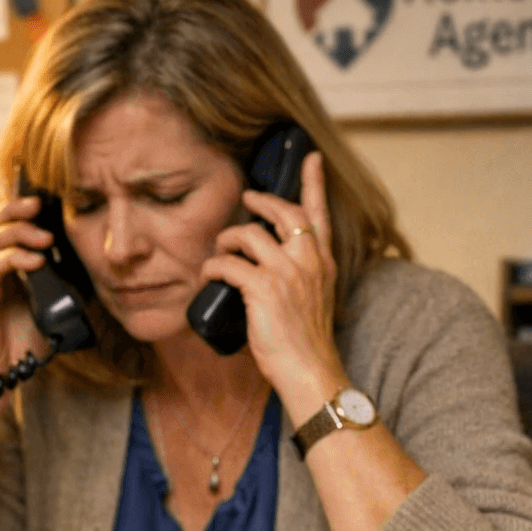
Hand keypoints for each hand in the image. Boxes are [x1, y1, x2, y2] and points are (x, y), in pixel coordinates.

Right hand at [0, 195, 54, 391]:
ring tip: (45, 237)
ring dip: (20, 233)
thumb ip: (64, 287)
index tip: (47, 199)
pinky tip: (35, 261)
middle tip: (38, 204)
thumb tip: (90, 267)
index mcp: (5, 269)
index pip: (10, 228)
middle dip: (15, 209)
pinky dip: (14, 259)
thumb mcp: (52, 311)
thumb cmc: (20, 345)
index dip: (23, 211)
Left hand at [199, 152, 348, 418]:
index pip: (320, 214)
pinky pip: (228, 264)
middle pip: (284, 212)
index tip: (311, 158)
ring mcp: (287, 273)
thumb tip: (266, 270)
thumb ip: (299, 279)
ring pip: (249, 234)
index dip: (314, 183)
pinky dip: (212, 267)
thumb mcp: (314, 303)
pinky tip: (207, 276)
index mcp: (324, 264)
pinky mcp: (264, 289)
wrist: (311, 372)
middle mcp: (309, 262)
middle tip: (246, 198)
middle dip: (261, 200)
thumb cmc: (307, 345)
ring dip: (227, 239)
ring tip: (219, 250)